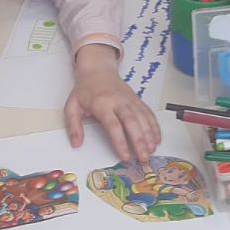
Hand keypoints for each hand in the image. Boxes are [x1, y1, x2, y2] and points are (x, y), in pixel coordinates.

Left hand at [64, 44, 160, 161]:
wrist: (98, 70)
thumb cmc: (85, 90)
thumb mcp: (72, 106)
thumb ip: (73, 125)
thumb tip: (76, 143)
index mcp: (102, 104)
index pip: (114, 125)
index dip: (120, 142)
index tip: (125, 156)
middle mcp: (119, 102)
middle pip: (132, 123)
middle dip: (139, 142)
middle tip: (143, 158)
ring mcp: (130, 101)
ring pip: (143, 119)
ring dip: (149, 136)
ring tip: (151, 152)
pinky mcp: (137, 100)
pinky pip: (148, 114)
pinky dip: (154, 127)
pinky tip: (157, 139)